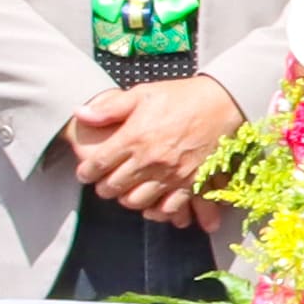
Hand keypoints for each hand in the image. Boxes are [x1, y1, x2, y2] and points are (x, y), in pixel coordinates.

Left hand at [71, 82, 237, 224]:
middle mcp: (150, 160)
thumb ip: (109, 107)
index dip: (86, 172)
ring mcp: (171, 174)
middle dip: (104, 187)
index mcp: (134, 137)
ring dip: (126, 199)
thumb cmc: (181, 96)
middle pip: (114, 187)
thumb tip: (80, 113)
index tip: (85, 173)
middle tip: (104, 181)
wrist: (222, 102)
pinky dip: (157, 210)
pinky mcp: (190, 182)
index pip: (99, 165)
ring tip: (126, 190)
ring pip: (136, 202)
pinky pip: (168, 208)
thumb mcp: (142, 93)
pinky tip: (152, 203)